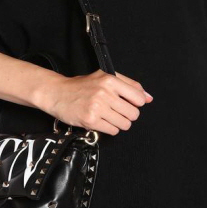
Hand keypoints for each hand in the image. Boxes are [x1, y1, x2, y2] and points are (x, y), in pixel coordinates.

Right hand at [37, 69, 152, 135]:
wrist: (57, 93)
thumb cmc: (82, 86)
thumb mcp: (105, 78)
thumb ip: (129, 86)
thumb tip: (149, 98)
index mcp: (110, 80)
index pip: (139, 98)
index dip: (136, 103)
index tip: (127, 103)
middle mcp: (105, 92)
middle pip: (133, 113)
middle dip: (127, 115)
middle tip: (115, 111)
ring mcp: (97, 107)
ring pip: (124, 124)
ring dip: (118, 123)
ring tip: (107, 116)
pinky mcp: (90, 120)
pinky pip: (113, 130)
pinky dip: (109, 128)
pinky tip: (101, 121)